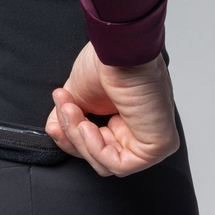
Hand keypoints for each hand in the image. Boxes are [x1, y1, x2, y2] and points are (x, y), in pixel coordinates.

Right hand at [45, 41, 178, 176]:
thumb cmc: (106, 61)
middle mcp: (139, 129)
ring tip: (72, 112)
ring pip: (107, 164)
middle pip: (98, 156)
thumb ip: (67, 118)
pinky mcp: (159, 145)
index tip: (55, 122)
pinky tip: (87, 127)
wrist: (118, 49)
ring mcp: (151, 138)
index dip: (71, 138)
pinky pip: (121, 165)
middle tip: (64, 111)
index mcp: (124, 118)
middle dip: (73, 136)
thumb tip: (55, 131)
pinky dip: (97, 150)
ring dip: (81, 139)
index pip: (95, 146)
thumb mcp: (77, 95)